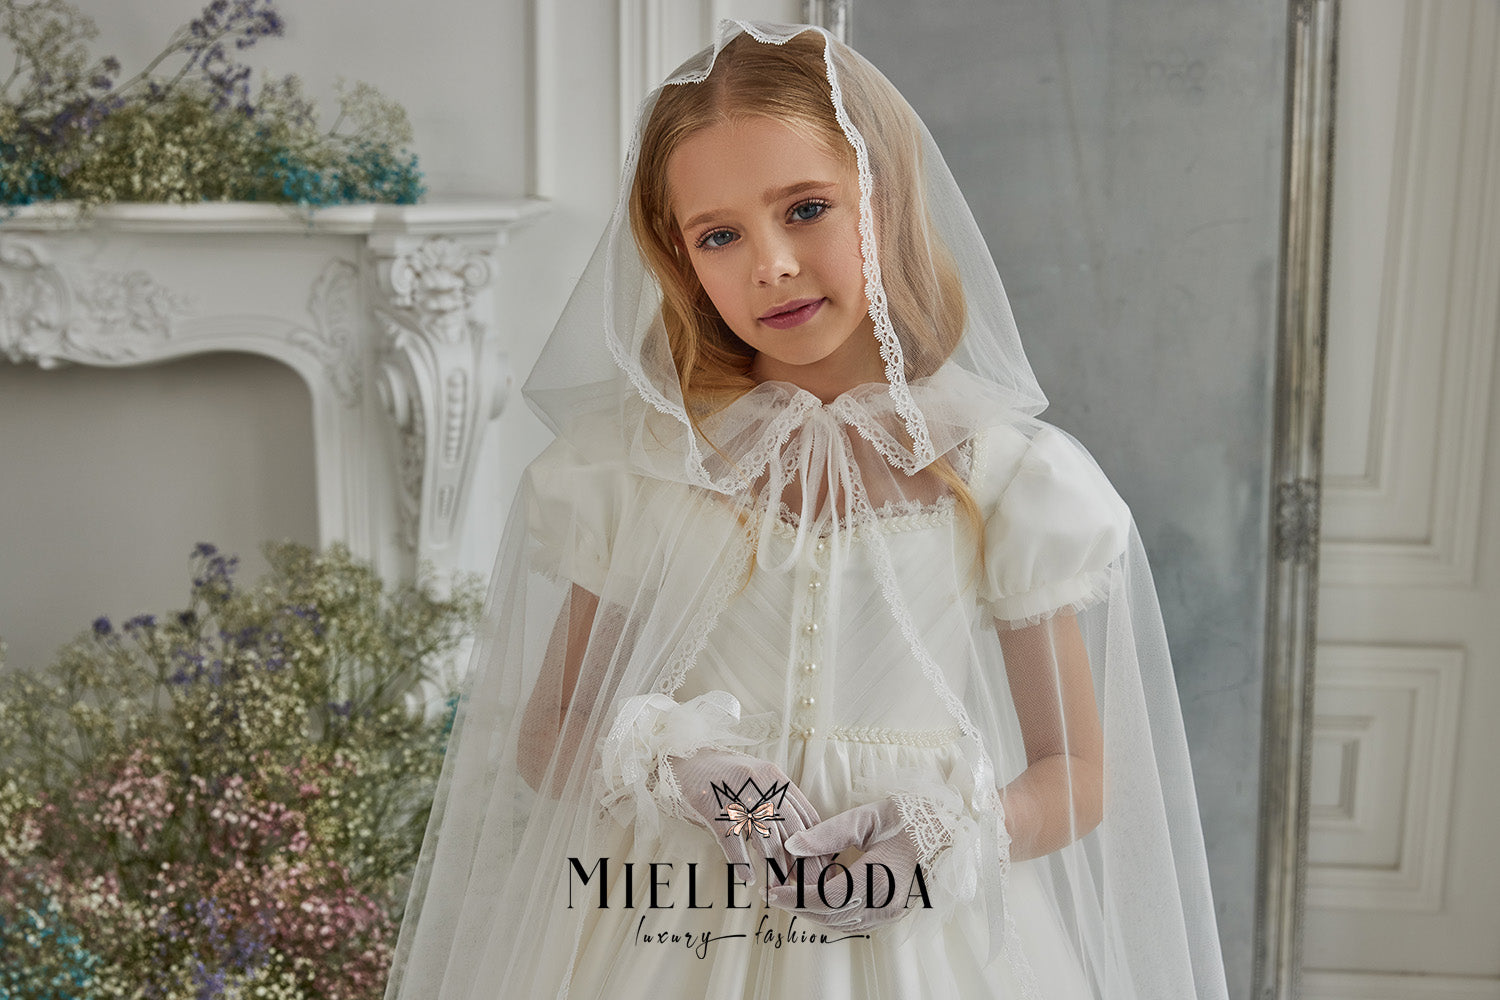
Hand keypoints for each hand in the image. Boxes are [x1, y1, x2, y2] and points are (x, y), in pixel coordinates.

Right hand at [666, 749, 833, 881]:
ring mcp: (736, 794)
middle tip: (803, 886)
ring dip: (774, 868)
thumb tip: (799, 840)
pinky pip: (732, 840)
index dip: (815, 846)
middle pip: (791, 829)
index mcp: (775, 778)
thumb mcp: (757, 780)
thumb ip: (778, 802)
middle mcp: (760, 784)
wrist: (683, 759)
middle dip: (800, 862)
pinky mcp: (712, 806)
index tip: (819, 868)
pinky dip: (742, 863)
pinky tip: (747, 878)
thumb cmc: (723, 776)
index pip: (807, 816)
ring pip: (765, 837)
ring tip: (776, 888)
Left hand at [766, 796, 933, 930]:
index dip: (795, 897)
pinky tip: (818, 893)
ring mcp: (890, 911)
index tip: (771, 891)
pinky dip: (831, 911)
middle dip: (798, 906)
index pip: (826, 898)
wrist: (942, 828)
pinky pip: (853, 920)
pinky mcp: (891, 911)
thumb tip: (792, 846)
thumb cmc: (905, 817)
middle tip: (773, 891)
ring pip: (841, 923)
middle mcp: (885, 902)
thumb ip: (825, 834)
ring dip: (813, 910)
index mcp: (878, 877)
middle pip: (830, 916)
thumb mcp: (863, 818)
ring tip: (791, 890)